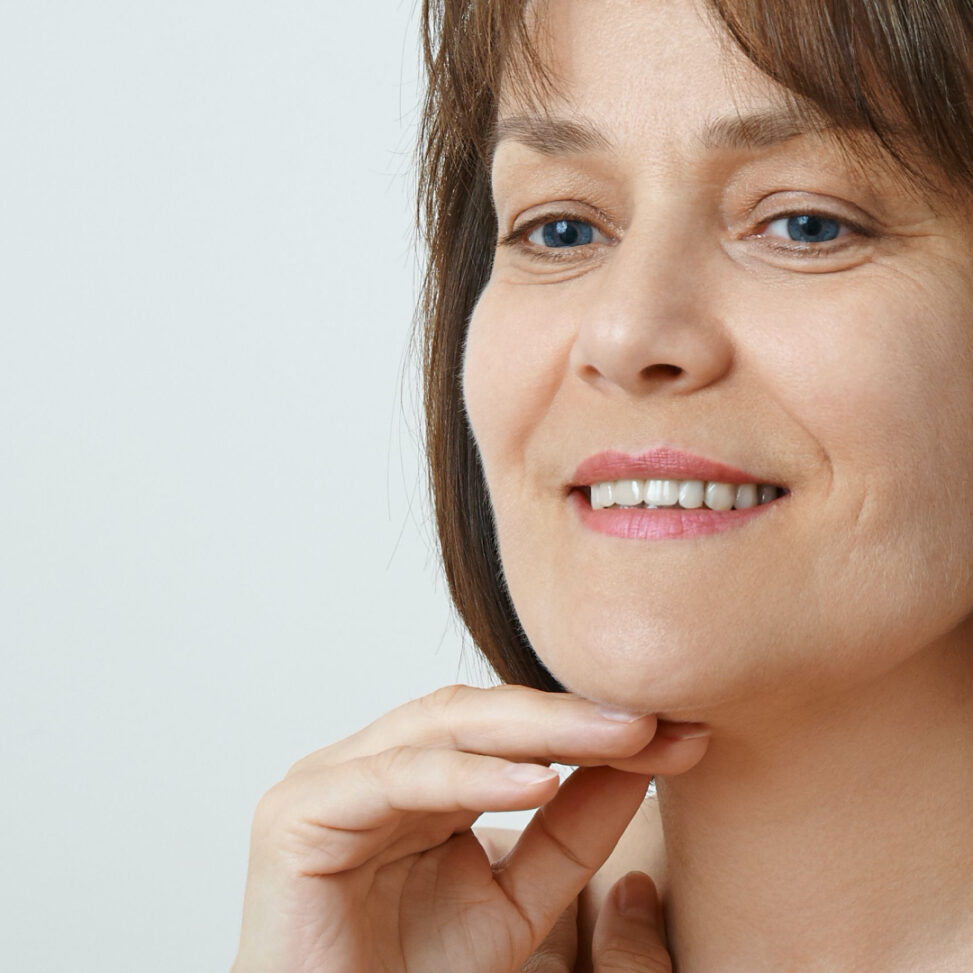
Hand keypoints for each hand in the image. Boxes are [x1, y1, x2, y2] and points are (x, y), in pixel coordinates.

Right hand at [230, 683, 706, 972]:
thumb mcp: (517, 902)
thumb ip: (570, 831)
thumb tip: (641, 757)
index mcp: (412, 772)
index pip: (504, 725)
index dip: (586, 724)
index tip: (673, 732)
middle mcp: (368, 762)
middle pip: (475, 713)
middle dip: (568, 715)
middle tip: (649, 719)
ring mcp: (327, 780)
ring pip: (439, 729)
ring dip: (534, 729)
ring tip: (616, 737)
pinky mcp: (295, 814)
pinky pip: (394, 778)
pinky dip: (468, 776)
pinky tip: (538, 781)